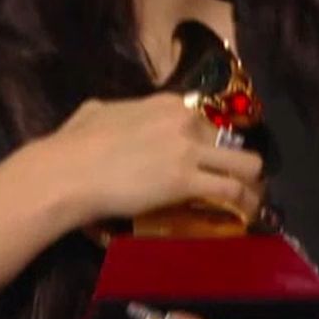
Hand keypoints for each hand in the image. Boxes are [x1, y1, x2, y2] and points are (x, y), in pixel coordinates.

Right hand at [0, 92, 262, 293]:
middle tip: (233, 184)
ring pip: (246, 164)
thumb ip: (118, 110)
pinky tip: (246, 215)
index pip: (207, 121)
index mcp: (167, 103)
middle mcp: (186, 121)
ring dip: (250, 183)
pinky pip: (232, 191)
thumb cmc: (74, 145)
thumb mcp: (98, 111)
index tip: (211, 159)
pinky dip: (244, 204)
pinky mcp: (188, 181)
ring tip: (250, 201)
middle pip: (231, 141)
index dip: (212, 143)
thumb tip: (113, 114)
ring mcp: (190, 150)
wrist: (67, 172)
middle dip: (234, 163)